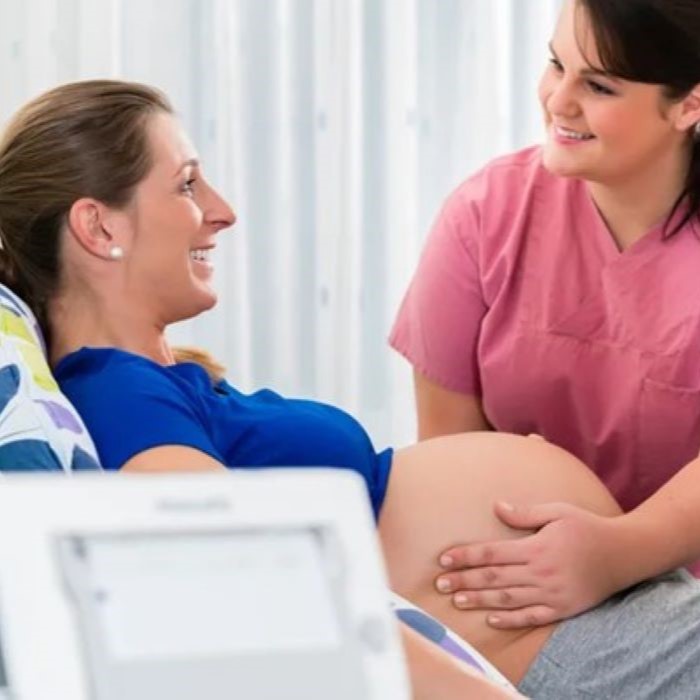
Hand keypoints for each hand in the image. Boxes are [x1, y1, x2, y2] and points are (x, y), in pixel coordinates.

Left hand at [434, 501, 621, 628]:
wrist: (624, 554)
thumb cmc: (586, 527)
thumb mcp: (556, 511)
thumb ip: (525, 513)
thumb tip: (496, 507)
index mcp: (536, 548)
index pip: (491, 554)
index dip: (465, 557)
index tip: (443, 560)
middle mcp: (541, 573)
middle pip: (493, 578)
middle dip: (464, 580)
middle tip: (439, 584)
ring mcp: (552, 594)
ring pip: (508, 599)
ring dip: (480, 600)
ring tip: (457, 600)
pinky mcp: (563, 609)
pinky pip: (532, 617)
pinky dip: (511, 620)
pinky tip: (491, 619)